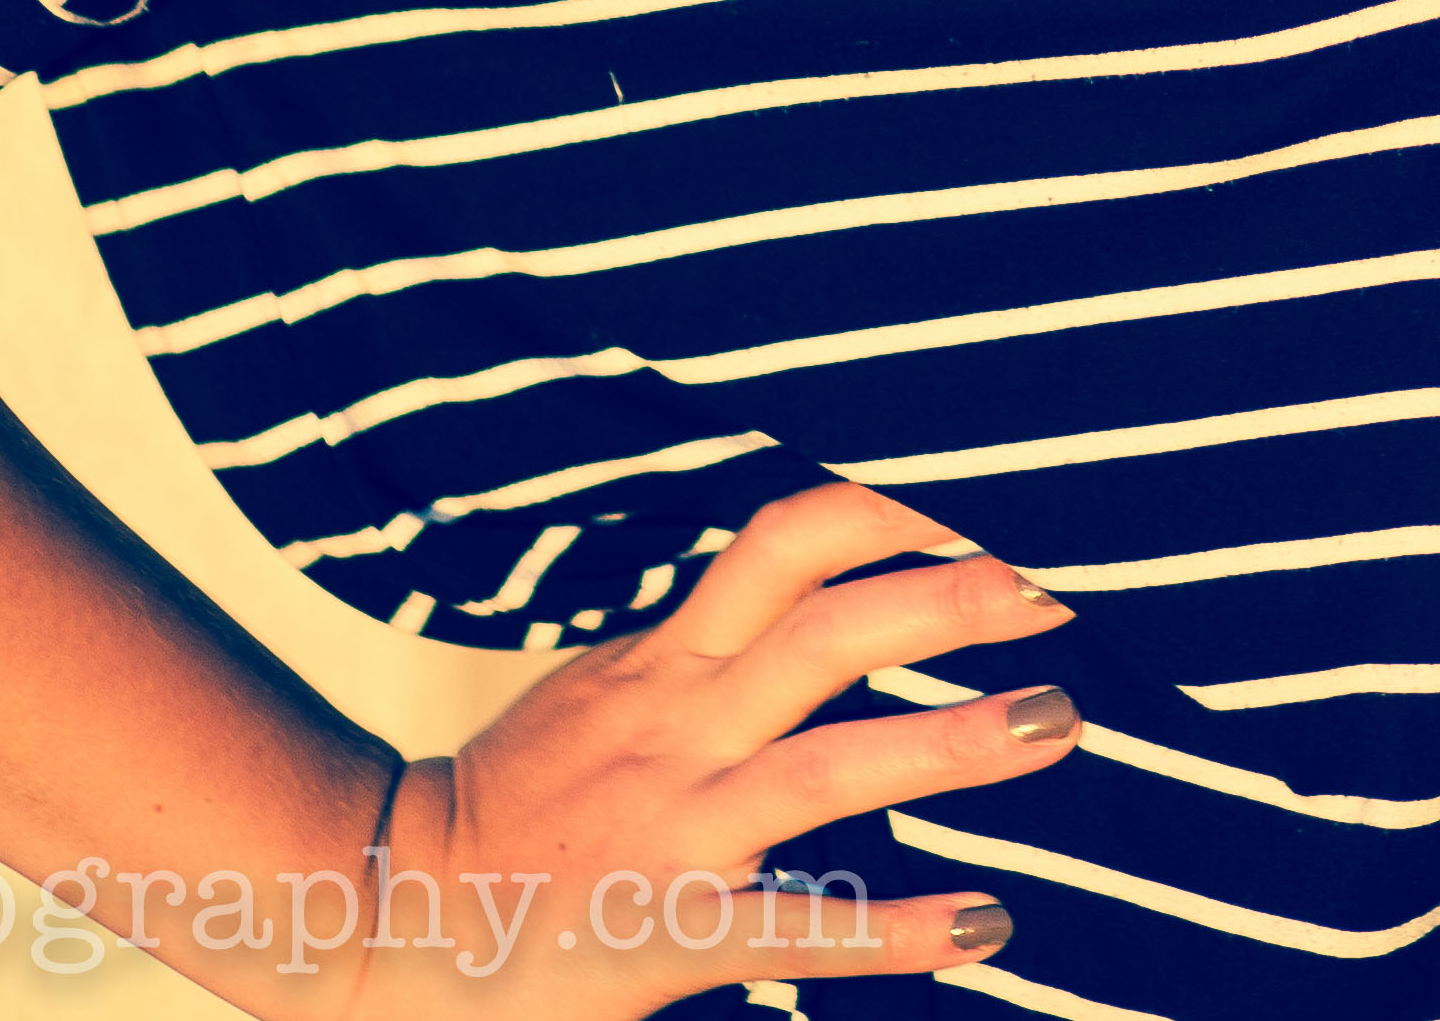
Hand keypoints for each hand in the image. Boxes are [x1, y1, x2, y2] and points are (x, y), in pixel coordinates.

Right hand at [359, 483, 1078, 1010]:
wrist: (382, 911)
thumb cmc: (511, 804)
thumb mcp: (601, 690)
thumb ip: (699, 641)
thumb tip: (807, 581)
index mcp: (664, 660)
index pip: (782, 546)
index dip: (887, 512)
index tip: (982, 506)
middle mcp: (678, 728)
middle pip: (828, 631)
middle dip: (950, 600)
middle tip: (1057, 595)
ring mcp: (676, 829)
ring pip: (829, 766)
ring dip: (951, 741)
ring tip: (1053, 722)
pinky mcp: (669, 932)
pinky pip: (797, 926)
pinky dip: (895, 926)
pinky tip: (984, 921)